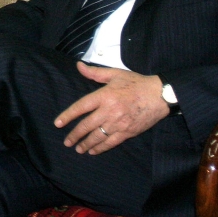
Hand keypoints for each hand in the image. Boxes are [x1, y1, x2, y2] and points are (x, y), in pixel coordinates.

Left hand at [54, 62, 168, 154]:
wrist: (160, 95)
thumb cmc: (136, 83)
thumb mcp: (115, 74)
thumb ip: (95, 72)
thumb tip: (78, 66)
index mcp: (104, 96)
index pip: (81, 107)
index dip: (68, 116)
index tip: (58, 123)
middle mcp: (109, 111)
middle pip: (87, 125)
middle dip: (74, 135)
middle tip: (66, 141)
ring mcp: (118, 123)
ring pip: (97, 136)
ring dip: (85, 144)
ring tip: (77, 148)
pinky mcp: (127, 132)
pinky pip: (111, 143)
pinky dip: (100, 148)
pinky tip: (93, 151)